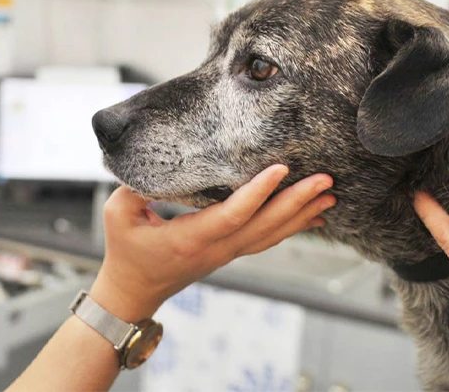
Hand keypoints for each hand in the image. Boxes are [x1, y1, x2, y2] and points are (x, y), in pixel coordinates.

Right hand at [89, 166, 335, 321]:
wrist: (134, 292)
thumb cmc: (125, 250)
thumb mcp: (118, 215)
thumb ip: (134, 187)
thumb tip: (147, 157)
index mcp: (190, 238)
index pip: (232, 215)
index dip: (257, 192)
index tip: (280, 168)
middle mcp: (215, 249)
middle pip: (264, 226)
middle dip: (296, 202)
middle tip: (325, 181)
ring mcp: (225, 254)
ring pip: (271, 235)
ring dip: (302, 215)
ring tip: (330, 196)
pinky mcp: (229, 253)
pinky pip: (266, 240)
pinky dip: (292, 226)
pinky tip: (313, 216)